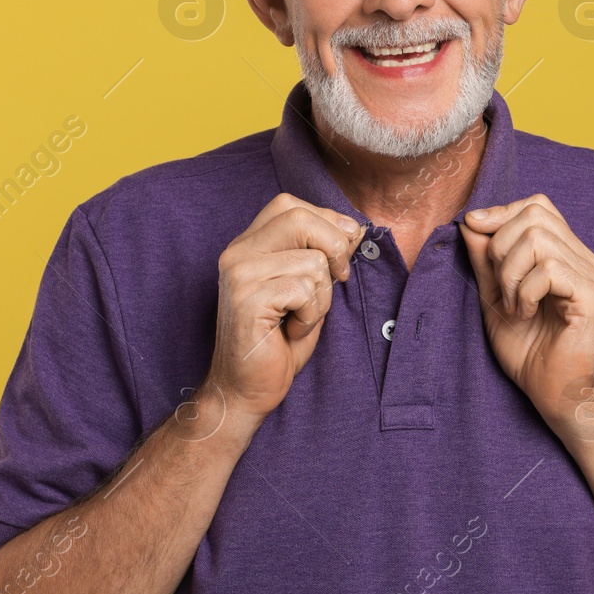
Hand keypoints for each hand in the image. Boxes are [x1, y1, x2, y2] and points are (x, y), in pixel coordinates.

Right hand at [205, 193, 364, 423]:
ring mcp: (239, 275)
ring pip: (311, 261)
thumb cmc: (278, 342)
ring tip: (301, 317)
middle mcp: (237, 253)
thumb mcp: (307, 289)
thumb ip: (323, 255)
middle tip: (337, 280)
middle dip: (334, 248)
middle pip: (300, 219)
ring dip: (322, 296)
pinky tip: (291, 330)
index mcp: (248, 245)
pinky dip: (311, 314)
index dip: (326, 221)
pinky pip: (304, 290)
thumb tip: (355, 229)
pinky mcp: (247, 299)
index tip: (341, 254)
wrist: (245, 389)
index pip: (289, 204)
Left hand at [458, 194, 593, 438]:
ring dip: (512, 273)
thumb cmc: (527, 350)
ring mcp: (590, 275)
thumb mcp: (493, 297)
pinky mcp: (592, 296)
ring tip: (513, 305)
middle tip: (500, 286)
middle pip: (535, 214)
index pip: (536, 206)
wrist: (551, 392)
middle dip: (501, 245)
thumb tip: (470, 222)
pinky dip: (526, 291)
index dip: (501, 212)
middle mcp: (581, 257)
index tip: (472, 228)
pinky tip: (525, 314)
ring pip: (539, 239)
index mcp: (562, 253)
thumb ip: (485, 260)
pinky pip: (550, 269)